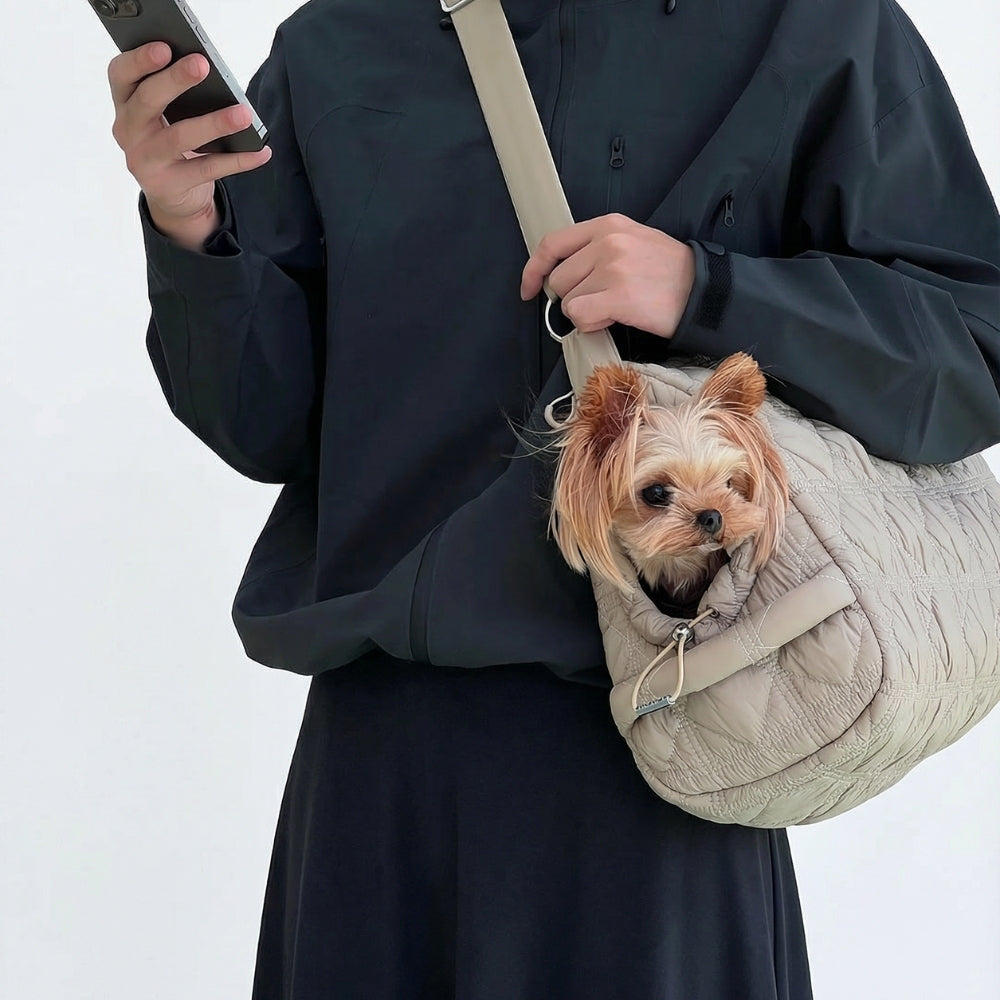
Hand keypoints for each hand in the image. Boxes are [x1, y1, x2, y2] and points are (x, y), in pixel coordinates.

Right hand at [107, 42, 271, 248]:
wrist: (172, 198)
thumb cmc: (170, 145)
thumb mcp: (164, 118)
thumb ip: (174, 96)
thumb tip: (209, 72)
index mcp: (125, 104)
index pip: (120, 74)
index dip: (139, 60)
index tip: (164, 47)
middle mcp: (128, 131)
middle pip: (147, 101)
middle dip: (175, 80)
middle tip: (202, 65)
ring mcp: (145, 160)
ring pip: (179, 137)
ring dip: (214, 123)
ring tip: (243, 114)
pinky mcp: (168, 185)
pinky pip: (207, 169)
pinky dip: (238, 160)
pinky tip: (261, 152)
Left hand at [519, 214, 695, 339]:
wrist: (703, 291)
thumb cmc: (668, 272)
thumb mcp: (633, 241)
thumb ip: (596, 248)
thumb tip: (562, 272)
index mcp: (608, 225)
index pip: (552, 244)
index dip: (534, 269)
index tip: (528, 288)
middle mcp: (607, 242)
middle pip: (558, 280)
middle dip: (574, 297)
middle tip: (603, 300)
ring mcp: (612, 268)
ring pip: (568, 301)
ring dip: (586, 312)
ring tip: (617, 306)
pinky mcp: (618, 295)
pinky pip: (580, 316)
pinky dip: (592, 324)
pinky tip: (615, 317)